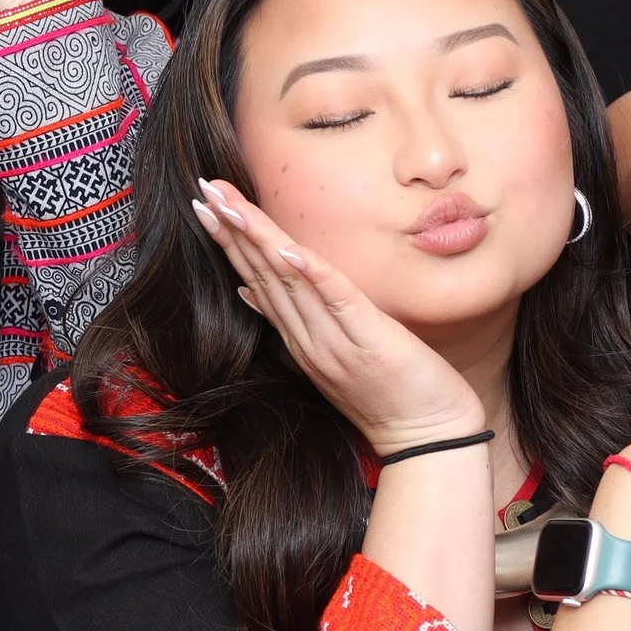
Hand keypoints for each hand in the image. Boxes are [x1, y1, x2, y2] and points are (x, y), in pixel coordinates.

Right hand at [191, 177, 485, 453]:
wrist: (426, 439)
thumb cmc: (386, 393)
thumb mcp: (331, 355)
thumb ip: (293, 321)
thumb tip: (250, 292)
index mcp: (299, 338)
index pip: (255, 281)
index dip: (229, 242)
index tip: (206, 206)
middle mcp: (307, 338)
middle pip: (262, 275)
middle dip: (232, 230)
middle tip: (205, 191)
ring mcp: (333, 341)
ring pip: (287, 282)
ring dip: (257, 239)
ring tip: (231, 206)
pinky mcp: (367, 340)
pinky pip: (335, 300)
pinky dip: (312, 273)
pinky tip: (289, 248)